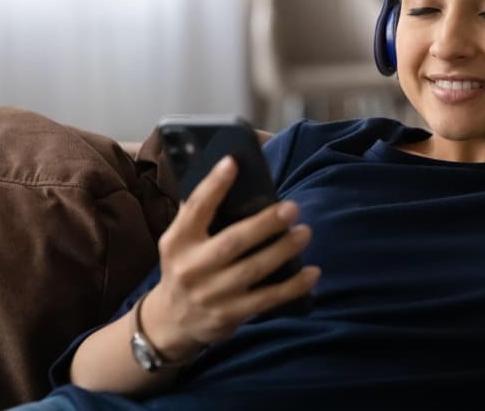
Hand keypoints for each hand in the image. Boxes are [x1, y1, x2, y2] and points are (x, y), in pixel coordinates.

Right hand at [143, 156, 320, 361]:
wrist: (171, 322)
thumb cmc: (186, 268)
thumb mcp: (181, 242)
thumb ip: (200, 216)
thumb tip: (234, 173)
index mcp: (178, 241)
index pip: (196, 208)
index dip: (214, 185)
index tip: (233, 162)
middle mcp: (191, 267)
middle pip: (232, 241)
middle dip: (265, 224)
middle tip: (292, 208)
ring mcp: (211, 294)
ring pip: (253, 270)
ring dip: (283, 250)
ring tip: (305, 232)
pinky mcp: (229, 314)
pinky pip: (267, 299)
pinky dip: (293, 287)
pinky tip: (312, 273)